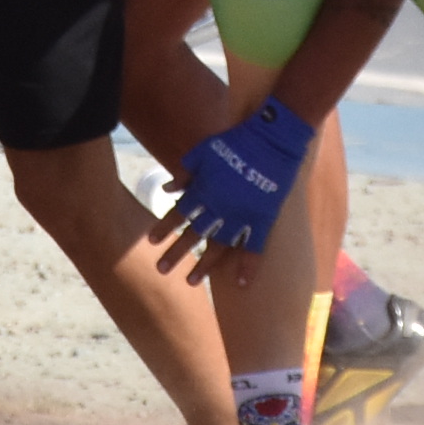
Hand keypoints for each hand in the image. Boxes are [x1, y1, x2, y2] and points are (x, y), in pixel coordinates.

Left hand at [153, 96, 315, 282]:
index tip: (151, 242)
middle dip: (176, 252)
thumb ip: (185, 172)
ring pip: (219, 247)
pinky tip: (242, 284)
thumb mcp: (205, 151)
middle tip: (161, 269)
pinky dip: (249, 266)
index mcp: (205, 190)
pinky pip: (255, 247)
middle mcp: (219, 207)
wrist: (272, 141)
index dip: (164, 228)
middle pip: (193, 234)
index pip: (179, 213)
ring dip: (204, 265)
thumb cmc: (236, 142)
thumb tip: (167, 188)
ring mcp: (241, 216)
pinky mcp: (262, 219)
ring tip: (191, 281)